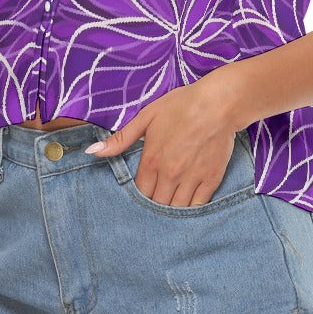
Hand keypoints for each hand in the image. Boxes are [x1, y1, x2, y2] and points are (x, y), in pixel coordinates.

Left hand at [83, 70, 242, 207]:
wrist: (219, 103)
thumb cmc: (182, 106)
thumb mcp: (147, 116)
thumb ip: (121, 138)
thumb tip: (93, 152)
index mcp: (152, 160)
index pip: (139, 192)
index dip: (139, 195)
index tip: (142, 191)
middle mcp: (170, 174)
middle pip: (157, 205)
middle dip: (154, 204)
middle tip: (156, 198)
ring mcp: (192, 179)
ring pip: (176, 209)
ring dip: (171, 210)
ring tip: (170, 203)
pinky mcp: (211, 179)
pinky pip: (198, 205)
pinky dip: (191, 208)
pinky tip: (188, 204)